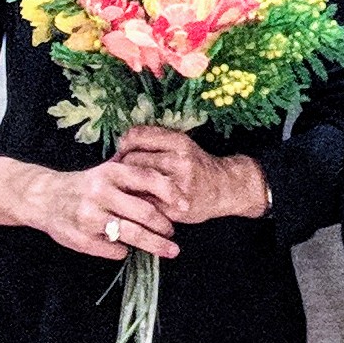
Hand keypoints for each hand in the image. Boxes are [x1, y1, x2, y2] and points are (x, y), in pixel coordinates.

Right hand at [0, 155, 182, 261]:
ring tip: (169, 250)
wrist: (44, 197)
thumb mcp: (106, 172)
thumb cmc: (84, 185)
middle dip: (165, 226)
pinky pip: (114, 249)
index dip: (171, 192)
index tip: (186, 205)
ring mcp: (90, 217)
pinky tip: (126, 248)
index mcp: (109, 172)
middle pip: (144, 212)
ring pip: (132, 235)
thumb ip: (133, 177)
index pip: (148, 179)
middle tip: (175, 233)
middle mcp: (100, 193)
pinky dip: (124, 251)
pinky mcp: (81, 238)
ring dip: (155, 244)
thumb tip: (173, 189)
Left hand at [115, 126, 269, 224]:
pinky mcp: (174, 207)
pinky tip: (138, 199)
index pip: (136, 136)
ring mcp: (178, 185)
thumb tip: (119, 144)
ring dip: (127, 184)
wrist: (224, 188)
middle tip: (121, 171)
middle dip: (122, 165)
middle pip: (132, 159)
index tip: (123, 150)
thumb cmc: (197, 164)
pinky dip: (136, 200)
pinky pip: (143, 202)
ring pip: (135, 181)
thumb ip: (154, 140)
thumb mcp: (181, 143)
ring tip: (128, 184)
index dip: (124, 143)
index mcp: (179, 141)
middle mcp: (179, 160)